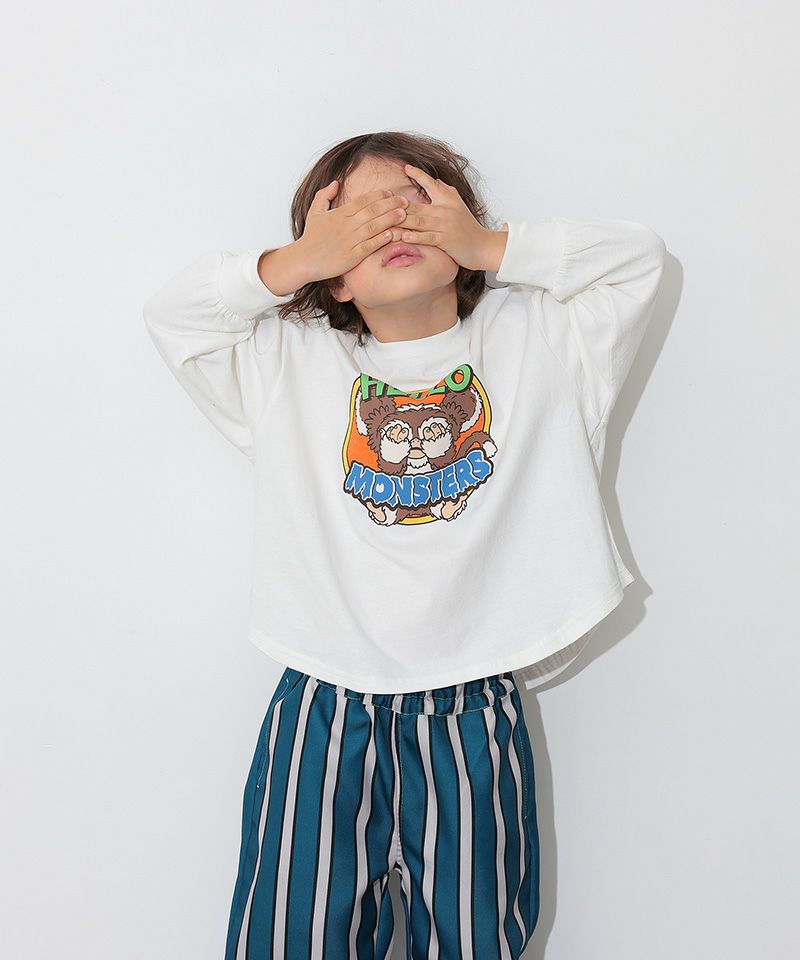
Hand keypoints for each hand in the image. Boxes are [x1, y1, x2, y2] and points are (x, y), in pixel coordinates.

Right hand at [296, 182, 410, 281]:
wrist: (302, 260)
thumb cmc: (310, 238)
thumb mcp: (314, 212)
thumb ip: (324, 195)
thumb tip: (336, 182)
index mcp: (338, 214)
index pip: (362, 200)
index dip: (377, 195)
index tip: (390, 192)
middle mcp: (345, 226)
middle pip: (371, 211)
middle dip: (390, 204)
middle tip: (405, 201)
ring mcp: (348, 241)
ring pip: (373, 227)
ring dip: (389, 219)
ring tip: (403, 214)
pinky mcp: (350, 257)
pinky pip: (368, 246)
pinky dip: (380, 240)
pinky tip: (391, 234)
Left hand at [396, 164, 506, 271]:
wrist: (483, 246)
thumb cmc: (468, 227)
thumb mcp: (458, 205)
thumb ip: (446, 192)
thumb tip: (434, 180)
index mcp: (447, 199)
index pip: (430, 183)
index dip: (418, 175)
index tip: (405, 168)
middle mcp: (445, 209)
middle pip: (416, 205)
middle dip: (397, 204)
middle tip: (381, 202)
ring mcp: (445, 225)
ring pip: (418, 220)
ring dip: (401, 220)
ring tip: (385, 220)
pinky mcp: (446, 240)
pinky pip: (427, 237)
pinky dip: (415, 236)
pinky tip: (403, 236)